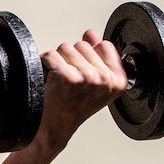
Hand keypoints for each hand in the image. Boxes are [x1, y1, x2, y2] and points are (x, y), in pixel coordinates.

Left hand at [37, 30, 127, 149]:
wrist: (53, 129)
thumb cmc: (71, 108)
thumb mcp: (93, 84)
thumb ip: (96, 55)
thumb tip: (91, 34)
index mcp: (117, 81)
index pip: (104, 45)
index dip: (89, 56)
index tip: (83, 75)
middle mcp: (104, 80)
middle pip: (83, 44)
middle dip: (71, 59)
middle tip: (69, 82)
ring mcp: (86, 78)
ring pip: (65, 47)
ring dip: (58, 61)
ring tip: (59, 82)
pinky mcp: (66, 77)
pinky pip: (50, 55)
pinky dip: (45, 64)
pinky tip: (49, 80)